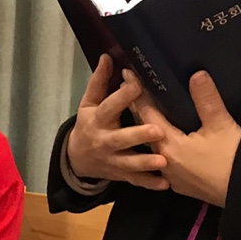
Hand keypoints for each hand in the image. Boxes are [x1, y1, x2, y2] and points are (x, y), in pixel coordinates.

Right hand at [65, 56, 168, 187]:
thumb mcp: (89, 104)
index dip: (122, 96)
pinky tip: (164, 183)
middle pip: (120, 139)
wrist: (76, 159)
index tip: (137, 84)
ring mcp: (112, 160)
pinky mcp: (119, 174)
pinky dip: (149, 183)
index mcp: (97, 120)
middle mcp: (104, 141)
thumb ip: (100, 82)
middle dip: (137, 135)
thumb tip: (108, 56)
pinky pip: (135, 180)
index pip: (109, 106)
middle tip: (157, 130)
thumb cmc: (89, 125)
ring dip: (145, 163)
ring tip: (163, 161)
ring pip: (129, 162)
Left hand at [132, 71, 240, 206]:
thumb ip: (207, 100)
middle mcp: (163, 161)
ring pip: (155, 147)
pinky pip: (166, 161)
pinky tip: (170, 140)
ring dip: (151, 131)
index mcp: (167, 144)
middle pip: (146, 130)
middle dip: (141, 111)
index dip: (137, 92)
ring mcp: (170, 175)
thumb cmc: (232, 159)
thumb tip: (196, 73)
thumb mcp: (221, 126)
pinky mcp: (180, 184)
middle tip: (131, 90)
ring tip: (149, 114)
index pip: (147, 113)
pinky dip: (164, 147)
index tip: (126, 74)